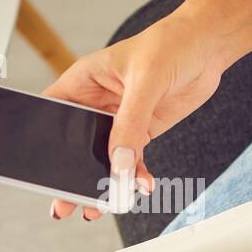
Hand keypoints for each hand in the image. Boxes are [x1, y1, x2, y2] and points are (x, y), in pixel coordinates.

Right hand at [44, 12, 224, 219]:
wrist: (208, 47)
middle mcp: (97, 101)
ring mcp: (120, 118)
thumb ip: (130, 124)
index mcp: (84, 80)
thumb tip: (119, 162)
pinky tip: (140, 186)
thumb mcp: (145, 81)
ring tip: (98, 207)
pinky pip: (133, 160)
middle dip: (71, 173)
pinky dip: (136, 175)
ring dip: (103, 182)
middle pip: (75, 143)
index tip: (43, 168)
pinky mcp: (142, 130)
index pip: (53, 111)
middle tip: (66, 202)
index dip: (44, 138)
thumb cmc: (172, 44)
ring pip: (103, 157)